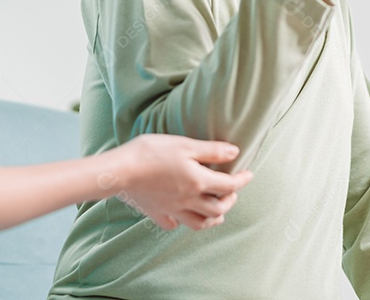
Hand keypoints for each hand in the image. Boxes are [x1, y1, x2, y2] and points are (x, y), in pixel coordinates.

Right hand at [111, 134, 253, 230]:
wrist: (120, 170)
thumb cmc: (152, 152)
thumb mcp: (185, 145)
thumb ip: (212, 151)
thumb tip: (235, 154)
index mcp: (198, 182)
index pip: (229, 185)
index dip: (242, 180)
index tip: (249, 173)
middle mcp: (189, 200)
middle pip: (218, 208)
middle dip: (230, 201)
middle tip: (233, 192)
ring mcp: (172, 209)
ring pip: (200, 223)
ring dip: (213, 218)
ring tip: (218, 211)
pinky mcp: (156, 212)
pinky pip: (173, 224)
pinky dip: (182, 223)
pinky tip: (182, 215)